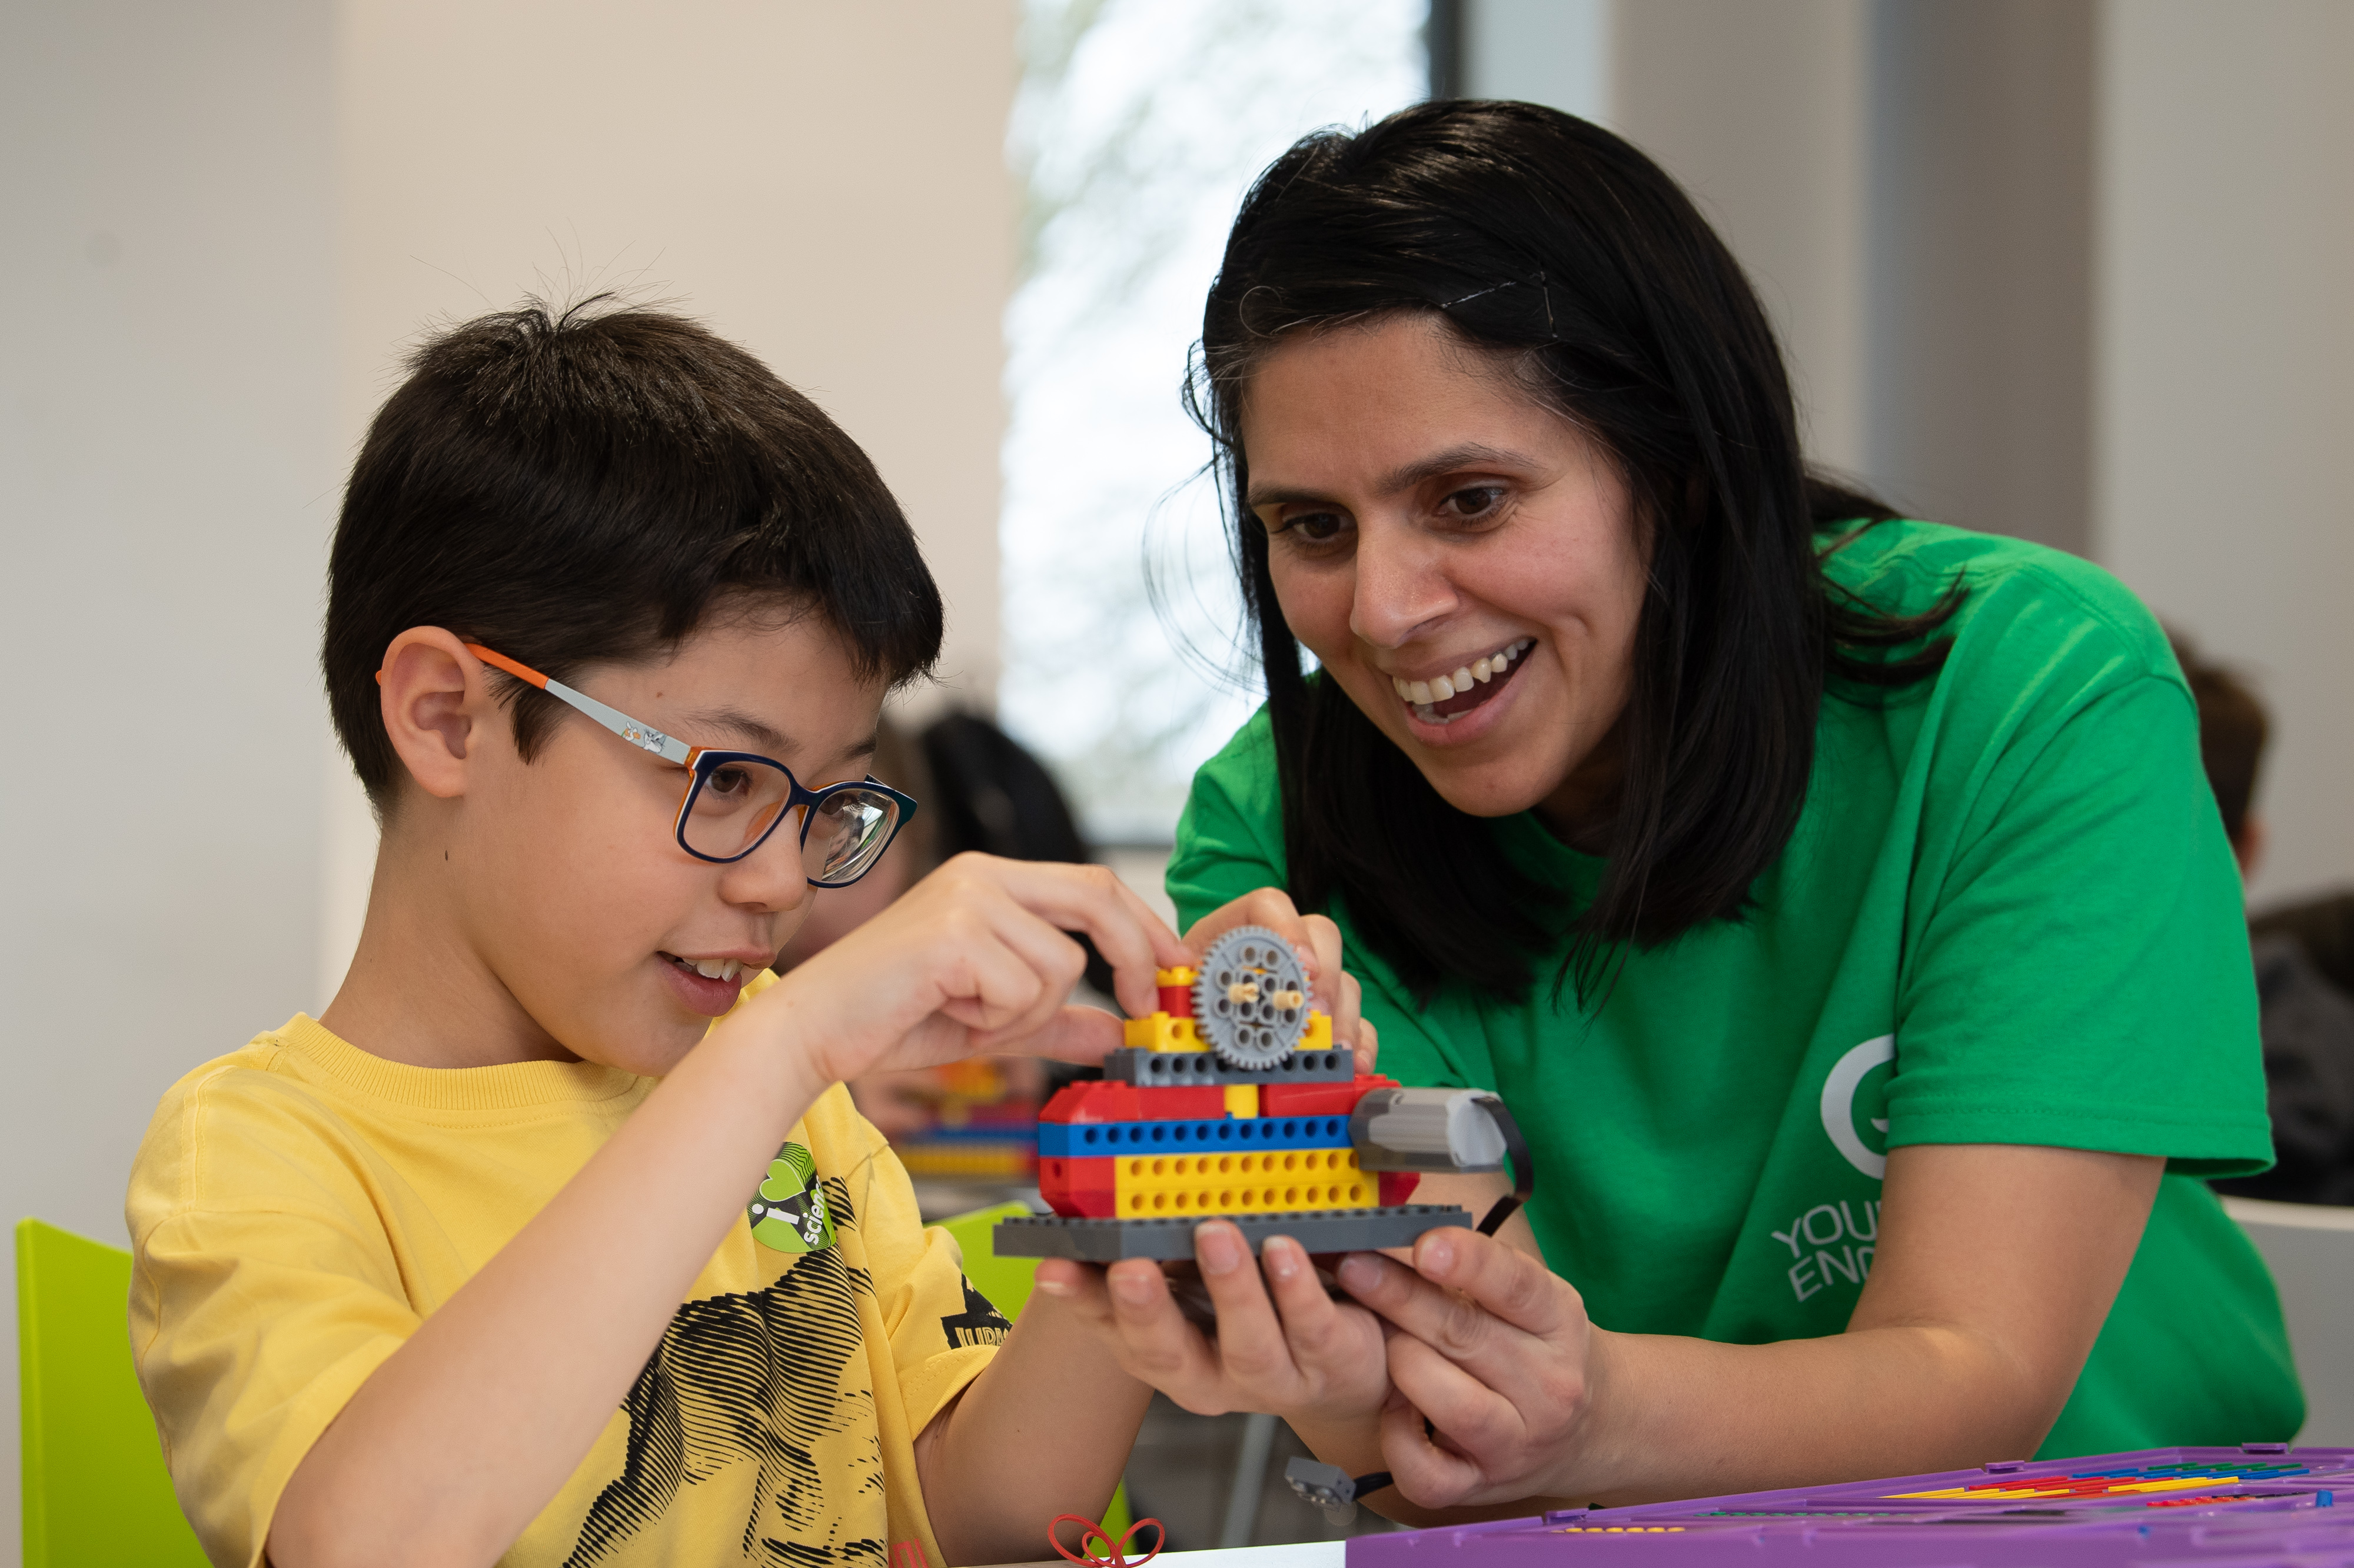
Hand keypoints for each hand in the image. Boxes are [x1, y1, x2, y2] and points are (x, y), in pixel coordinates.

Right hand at [747, 853, 1191, 1085]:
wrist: (811, 1033)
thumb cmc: (890, 1020)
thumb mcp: (991, 1023)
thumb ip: (1052, 1022)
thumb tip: (1115, 1032)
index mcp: (991, 881)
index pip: (1092, 885)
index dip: (1144, 926)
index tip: (1175, 970)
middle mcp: (982, 876)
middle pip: (1096, 896)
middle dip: (1136, 953)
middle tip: (1148, 1006)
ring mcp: (967, 899)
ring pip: (1059, 965)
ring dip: (1025, 1013)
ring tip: (967, 1016)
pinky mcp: (953, 934)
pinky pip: (1022, 990)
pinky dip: (995, 1020)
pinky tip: (946, 1012)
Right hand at [1035, 1220, 1391, 1427]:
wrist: (1345, 1370)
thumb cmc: (1260, 1313)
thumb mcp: (1199, 1282)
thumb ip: (1159, 1248)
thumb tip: (1110, 1190)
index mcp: (1164, 1349)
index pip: (1111, 1325)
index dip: (1081, 1298)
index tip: (1054, 1266)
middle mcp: (1207, 1374)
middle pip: (1167, 1356)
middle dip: (1145, 1310)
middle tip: (1130, 1268)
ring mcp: (1269, 1376)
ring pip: (1247, 1345)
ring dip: (1230, 1290)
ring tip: (1216, 1235)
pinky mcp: (1327, 1361)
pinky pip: (1311, 1328)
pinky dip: (1295, 1289)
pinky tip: (1283, 1250)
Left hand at [1184, 887, 1377, 1071]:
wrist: (1183, 1038)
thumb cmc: (1180, 1010)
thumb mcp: (1173, 998)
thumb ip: (1178, 996)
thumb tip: (1181, 1010)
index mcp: (1235, 933)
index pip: (1268, 905)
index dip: (1287, 928)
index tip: (1299, 965)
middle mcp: (1279, 952)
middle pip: (1321, 936)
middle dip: (1325, 976)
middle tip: (1316, 1014)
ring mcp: (1307, 985)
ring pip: (1344, 981)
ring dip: (1343, 1016)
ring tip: (1335, 1049)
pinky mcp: (1325, 1019)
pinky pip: (1357, 1022)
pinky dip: (1359, 1043)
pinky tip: (1355, 1063)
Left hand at [1336, 1227, 1599, 1507]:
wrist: (1593, 1427)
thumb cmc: (1540, 1347)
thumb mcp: (1530, 1298)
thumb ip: (1477, 1268)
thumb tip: (1397, 1235)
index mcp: (1559, 1322)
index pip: (1517, 1285)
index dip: (1468, 1262)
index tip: (1425, 1245)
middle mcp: (1547, 1384)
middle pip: (1465, 1334)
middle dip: (1399, 1296)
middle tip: (1353, 1266)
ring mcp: (1516, 1441)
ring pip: (1447, 1400)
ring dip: (1402, 1362)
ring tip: (1384, 1340)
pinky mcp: (1482, 1484)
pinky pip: (1424, 1471)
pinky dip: (1395, 1439)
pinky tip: (1393, 1408)